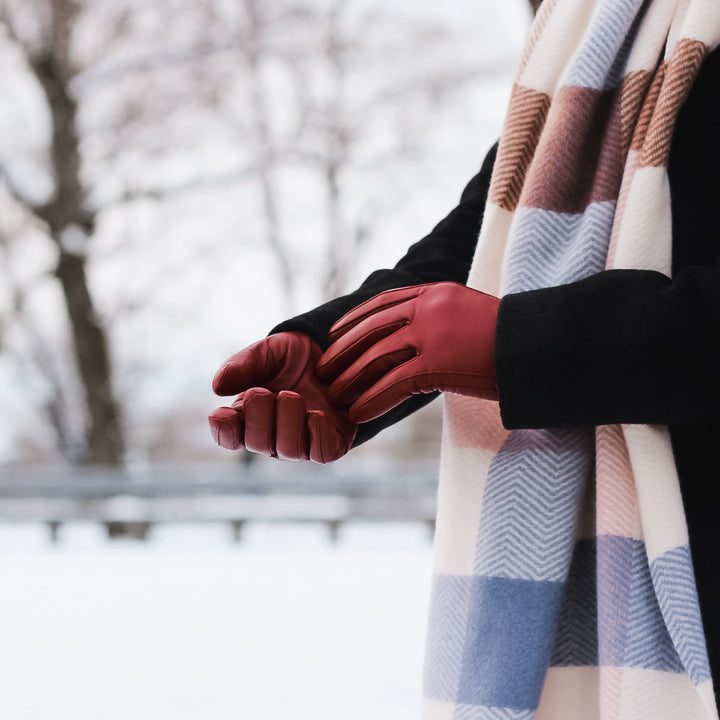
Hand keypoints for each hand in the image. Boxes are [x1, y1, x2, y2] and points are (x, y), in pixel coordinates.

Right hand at [209, 331, 356, 462]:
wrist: (332, 351)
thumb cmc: (292, 357)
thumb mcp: (266, 352)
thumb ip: (242, 365)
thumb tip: (217, 387)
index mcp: (249, 417)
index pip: (229, 437)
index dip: (224, 430)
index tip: (222, 412)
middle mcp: (274, 435)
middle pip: (258, 444)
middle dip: (257, 418)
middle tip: (261, 391)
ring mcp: (304, 441)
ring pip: (289, 450)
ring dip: (286, 423)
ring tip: (290, 395)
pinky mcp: (333, 440)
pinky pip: (324, 452)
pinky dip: (318, 435)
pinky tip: (315, 414)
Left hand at [316, 282, 499, 422]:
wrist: (540, 344)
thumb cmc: (510, 336)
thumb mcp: (470, 314)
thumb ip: (441, 318)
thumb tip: (417, 337)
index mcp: (435, 291)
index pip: (382, 303)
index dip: (353, 320)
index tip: (334, 334)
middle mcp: (429, 307)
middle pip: (371, 328)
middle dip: (343, 350)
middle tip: (323, 369)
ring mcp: (433, 333)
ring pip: (377, 357)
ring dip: (351, 379)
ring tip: (334, 397)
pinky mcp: (439, 362)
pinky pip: (394, 384)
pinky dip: (372, 400)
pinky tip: (358, 414)